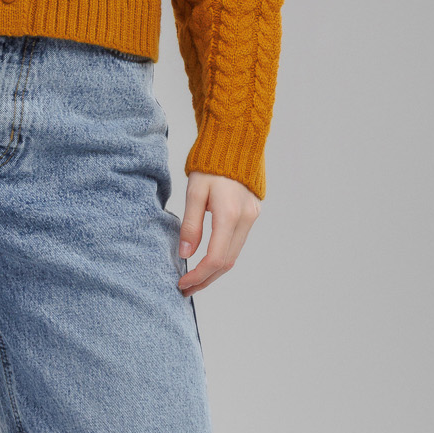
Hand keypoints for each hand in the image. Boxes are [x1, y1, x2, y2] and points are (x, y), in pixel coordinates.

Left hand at [177, 171, 260, 294]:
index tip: (182, 283)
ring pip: (233, 256)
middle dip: (205, 279)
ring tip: (193, 280)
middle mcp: (245, 219)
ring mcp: (252, 218)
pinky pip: (237, 244)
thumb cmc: (210, 165)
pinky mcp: (252, 215)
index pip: (215, 257)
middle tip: (185, 289)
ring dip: (214, 272)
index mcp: (229, 214)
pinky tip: (206, 262)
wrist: (235, 143)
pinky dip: (221, 257)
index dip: (198, 275)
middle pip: (226, 262)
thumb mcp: (194, 192)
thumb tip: (184, 254)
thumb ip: (190, 224)